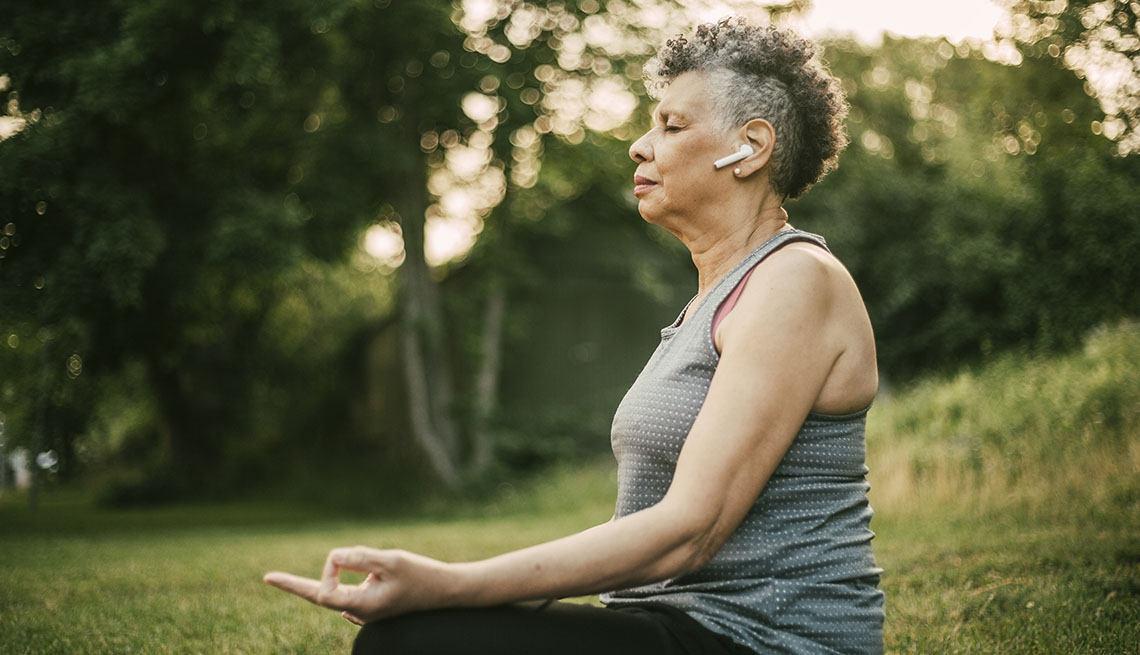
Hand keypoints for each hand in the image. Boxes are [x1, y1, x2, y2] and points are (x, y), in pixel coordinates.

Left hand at [264, 547, 454, 624]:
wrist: (448, 590)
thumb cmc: (423, 574)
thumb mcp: (391, 560)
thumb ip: (360, 557)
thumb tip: (334, 556)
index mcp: (362, 606)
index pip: (324, 592)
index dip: (326, 571)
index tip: (341, 555)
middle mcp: (360, 612)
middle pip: (321, 596)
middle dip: (297, 585)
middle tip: (268, 578)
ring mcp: (365, 610)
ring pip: (339, 587)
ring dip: (342, 570)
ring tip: (371, 562)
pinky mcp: (372, 604)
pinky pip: (350, 589)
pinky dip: (350, 575)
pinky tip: (350, 573)